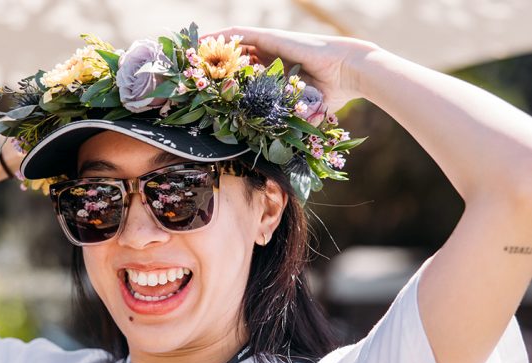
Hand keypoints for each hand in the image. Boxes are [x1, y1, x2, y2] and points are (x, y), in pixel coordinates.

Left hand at [201, 26, 379, 112]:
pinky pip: (238, 36)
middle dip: (212, 66)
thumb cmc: (331, 94)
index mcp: (275, 75)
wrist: (348, 71)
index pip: (245, 76)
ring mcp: (268, 47)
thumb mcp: (304, 112)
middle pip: (234, 60)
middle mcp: (269, 59)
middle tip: (190, 76)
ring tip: (188, 56)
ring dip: (210, 51)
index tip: (208, 92)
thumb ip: (292, 123)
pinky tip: (202, 41)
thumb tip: (287, 151)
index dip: (226, 81)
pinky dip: (219, 37)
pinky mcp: (269, 39)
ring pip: (232, 47)